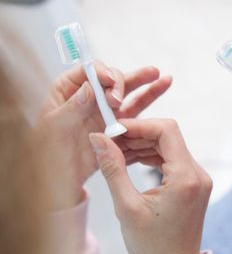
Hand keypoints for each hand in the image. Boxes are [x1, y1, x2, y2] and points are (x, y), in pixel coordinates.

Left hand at [37, 62, 171, 209]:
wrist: (60, 181)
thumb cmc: (48, 154)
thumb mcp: (54, 129)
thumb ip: (72, 107)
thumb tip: (90, 87)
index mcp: (67, 92)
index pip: (87, 72)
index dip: (100, 72)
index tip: (108, 82)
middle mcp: (89, 98)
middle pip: (111, 79)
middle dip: (122, 82)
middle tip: (119, 98)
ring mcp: (105, 112)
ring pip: (128, 93)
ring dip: (145, 83)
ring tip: (161, 77)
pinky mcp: (118, 127)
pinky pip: (136, 112)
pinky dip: (150, 100)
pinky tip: (162, 87)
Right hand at [89, 119, 212, 253]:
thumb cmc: (152, 246)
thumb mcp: (126, 206)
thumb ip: (113, 168)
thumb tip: (98, 139)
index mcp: (186, 178)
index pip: (166, 131)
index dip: (138, 125)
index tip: (113, 131)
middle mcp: (198, 174)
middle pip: (168, 136)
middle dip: (138, 134)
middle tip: (109, 142)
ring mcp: (198, 179)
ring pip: (170, 147)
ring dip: (143, 146)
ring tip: (115, 153)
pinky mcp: (194, 185)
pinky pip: (173, 160)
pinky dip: (152, 157)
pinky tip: (130, 162)